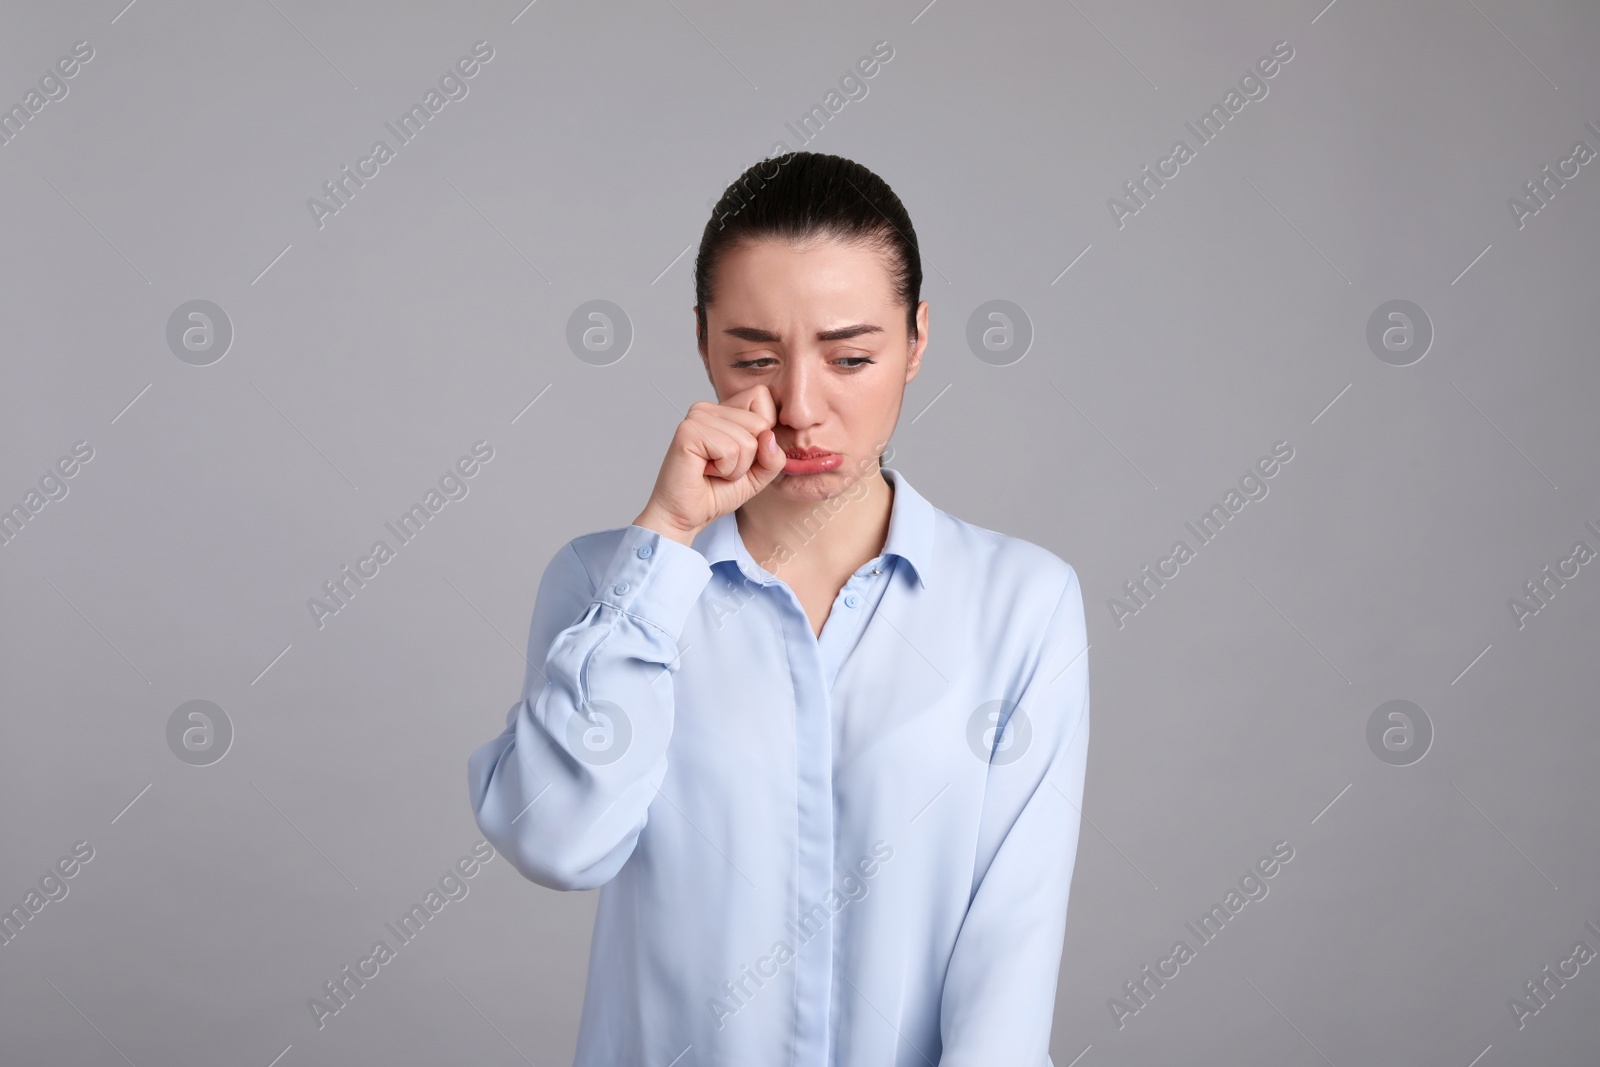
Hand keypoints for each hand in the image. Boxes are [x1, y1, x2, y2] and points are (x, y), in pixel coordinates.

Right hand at [633, 384, 786, 544]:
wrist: (686, 516)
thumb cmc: (717, 493)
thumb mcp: (759, 474)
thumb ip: (774, 455)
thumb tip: (768, 435)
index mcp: (724, 410)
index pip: (762, 397)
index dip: (764, 433)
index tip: (742, 455)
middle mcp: (708, 408)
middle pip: (760, 422)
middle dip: (751, 457)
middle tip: (724, 467)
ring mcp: (696, 417)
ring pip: (747, 440)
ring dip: (736, 468)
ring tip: (713, 471)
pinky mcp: (688, 432)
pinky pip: (730, 450)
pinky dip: (725, 470)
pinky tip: (704, 471)